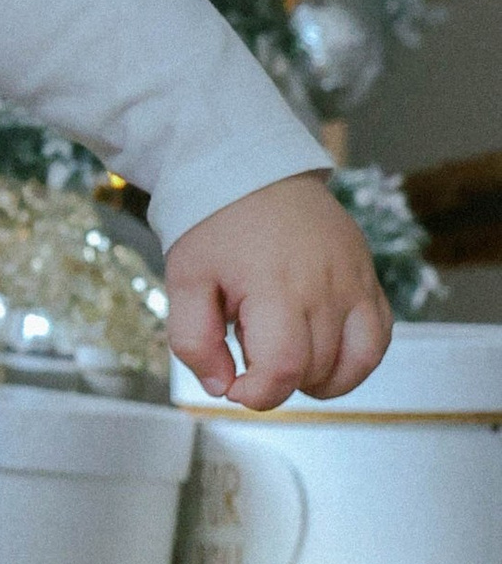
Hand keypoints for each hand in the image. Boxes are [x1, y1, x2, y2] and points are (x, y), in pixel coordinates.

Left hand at [162, 172, 391, 410]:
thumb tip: (221, 387)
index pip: (284, 369)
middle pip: (315, 370)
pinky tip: (324, 351)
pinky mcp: (369, 276)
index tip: (237, 387)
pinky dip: (357, 358)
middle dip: (279, 377)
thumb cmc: (216, 224)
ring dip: (319, 377)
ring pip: (356, 362)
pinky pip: (380, 337)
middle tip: (249, 344)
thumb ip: (194, 341)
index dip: (259, 394)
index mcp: (276, 286)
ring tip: (285, 353)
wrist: (252, 169)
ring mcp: (356, 281)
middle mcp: (326, 286)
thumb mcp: (184, 281)